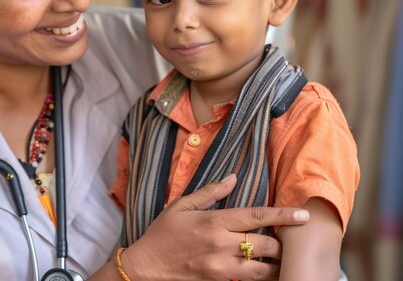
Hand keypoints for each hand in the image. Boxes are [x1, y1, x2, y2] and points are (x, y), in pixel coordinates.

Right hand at [122, 174, 309, 280]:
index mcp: (214, 222)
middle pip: (267, 245)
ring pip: (264, 270)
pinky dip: (260, 276)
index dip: (283, 215)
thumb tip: (233, 178)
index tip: (303, 214)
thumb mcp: (181, 206)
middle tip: (284, 238)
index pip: (256, 216)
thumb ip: (210, 192)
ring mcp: (222, 269)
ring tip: (280, 258)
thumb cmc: (162, 234)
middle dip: (281, 243)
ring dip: (275, 264)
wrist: (146, 268)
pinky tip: (262, 270)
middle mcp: (221, 246)